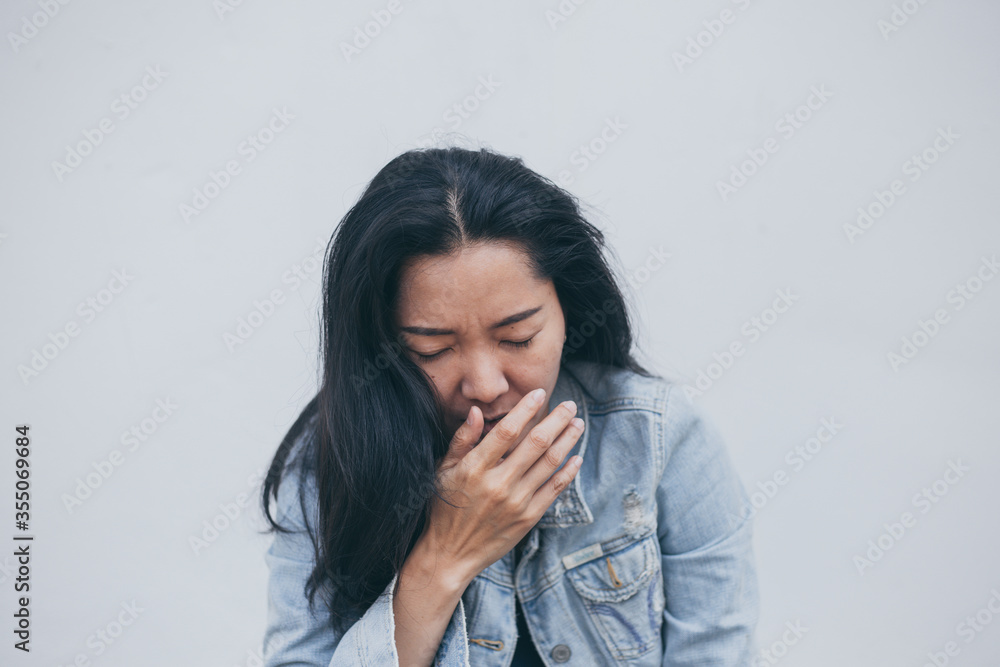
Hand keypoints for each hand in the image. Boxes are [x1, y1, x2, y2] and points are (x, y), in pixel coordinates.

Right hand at [418, 388, 584, 585]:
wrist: (451, 554)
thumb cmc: (444, 507)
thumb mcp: (443, 470)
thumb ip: (462, 439)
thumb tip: (477, 411)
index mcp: (475, 468)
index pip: (506, 431)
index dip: (525, 410)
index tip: (539, 393)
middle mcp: (498, 484)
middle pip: (536, 444)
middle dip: (556, 420)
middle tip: (569, 405)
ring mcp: (516, 502)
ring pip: (550, 464)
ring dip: (567, 441)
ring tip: (577, 424)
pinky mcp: (528, 518)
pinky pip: (554, 489)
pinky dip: (568, 472)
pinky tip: (576, 457)